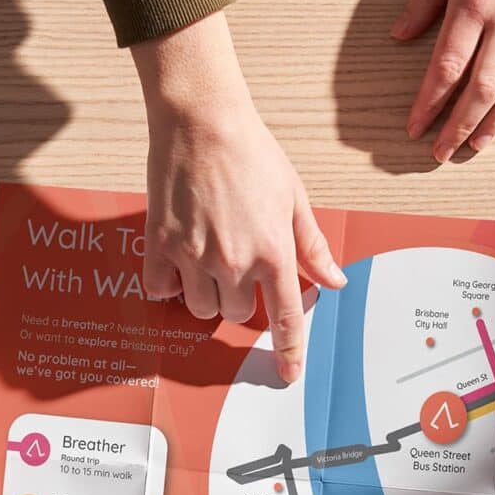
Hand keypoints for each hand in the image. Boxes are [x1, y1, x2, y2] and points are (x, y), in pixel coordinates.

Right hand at [132, 13, 346, 383]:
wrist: (202, 120)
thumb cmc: (252, 153)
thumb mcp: (295, 198)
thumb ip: (311, 246)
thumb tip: (334, 281)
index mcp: (272, 251)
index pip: (285, 317)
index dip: (288, 350)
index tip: (287, 373)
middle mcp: (233, 261)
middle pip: (238, 314)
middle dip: (242, 300)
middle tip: (239, 266)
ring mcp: (193, 255)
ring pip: (200, 307)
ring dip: (207, 295)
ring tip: (209, 261)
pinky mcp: (160, 243)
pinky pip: (160, 289)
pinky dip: (169, 285)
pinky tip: (178, 263)